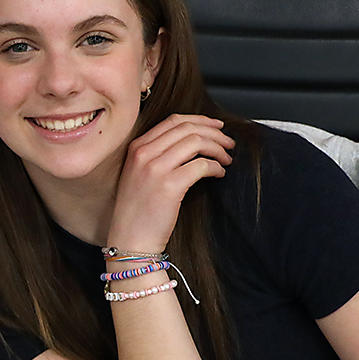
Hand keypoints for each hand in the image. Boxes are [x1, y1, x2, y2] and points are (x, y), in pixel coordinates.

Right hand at [107, 115, 233, 252]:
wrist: (130, 239)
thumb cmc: (137, 212)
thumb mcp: (139, 175)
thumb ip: (157, 155)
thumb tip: (192, 142)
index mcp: (136, 148)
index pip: (173, 121)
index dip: (200, 121)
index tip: (215, 127)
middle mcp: (144, 154)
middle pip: (188, 129)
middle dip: (214, 133)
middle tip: (228, 143)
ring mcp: (155, 168)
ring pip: (197, 143)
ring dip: (218, 149)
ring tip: (226, 159)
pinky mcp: (170, 185)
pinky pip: (202, 165)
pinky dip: (216, 167)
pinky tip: (219, 173)